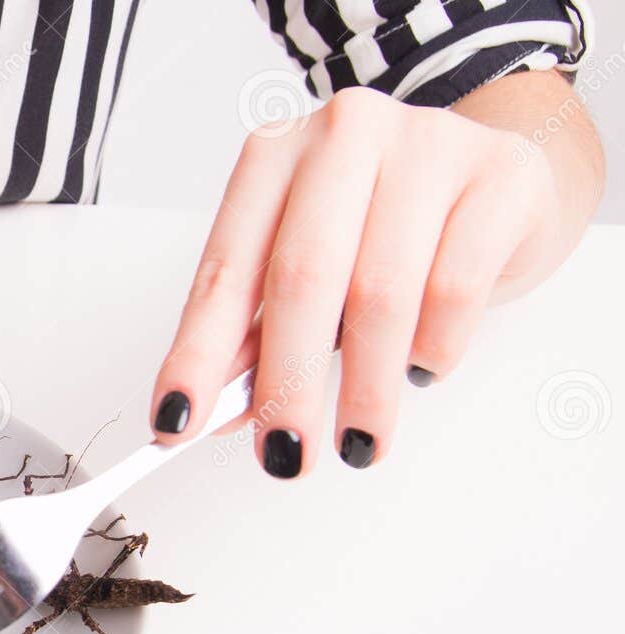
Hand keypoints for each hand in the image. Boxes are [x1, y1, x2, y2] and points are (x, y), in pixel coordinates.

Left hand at [149, 76, 596, 474]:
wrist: (497, 178)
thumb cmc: (386, 228)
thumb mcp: (311, 271)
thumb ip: (258, 333)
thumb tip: (215, 411)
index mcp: (274, 155)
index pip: (224, 269)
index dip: (197, 353)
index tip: (177, 421)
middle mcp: (344, 135)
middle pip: (302, 278)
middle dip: (287, 383)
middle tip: (285, 453)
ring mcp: (427, 145)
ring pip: (381, 293)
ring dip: (365, 387)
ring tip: (359, 439)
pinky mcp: (500, 176)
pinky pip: (455, 289)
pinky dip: (433, 348)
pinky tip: (422, 367)